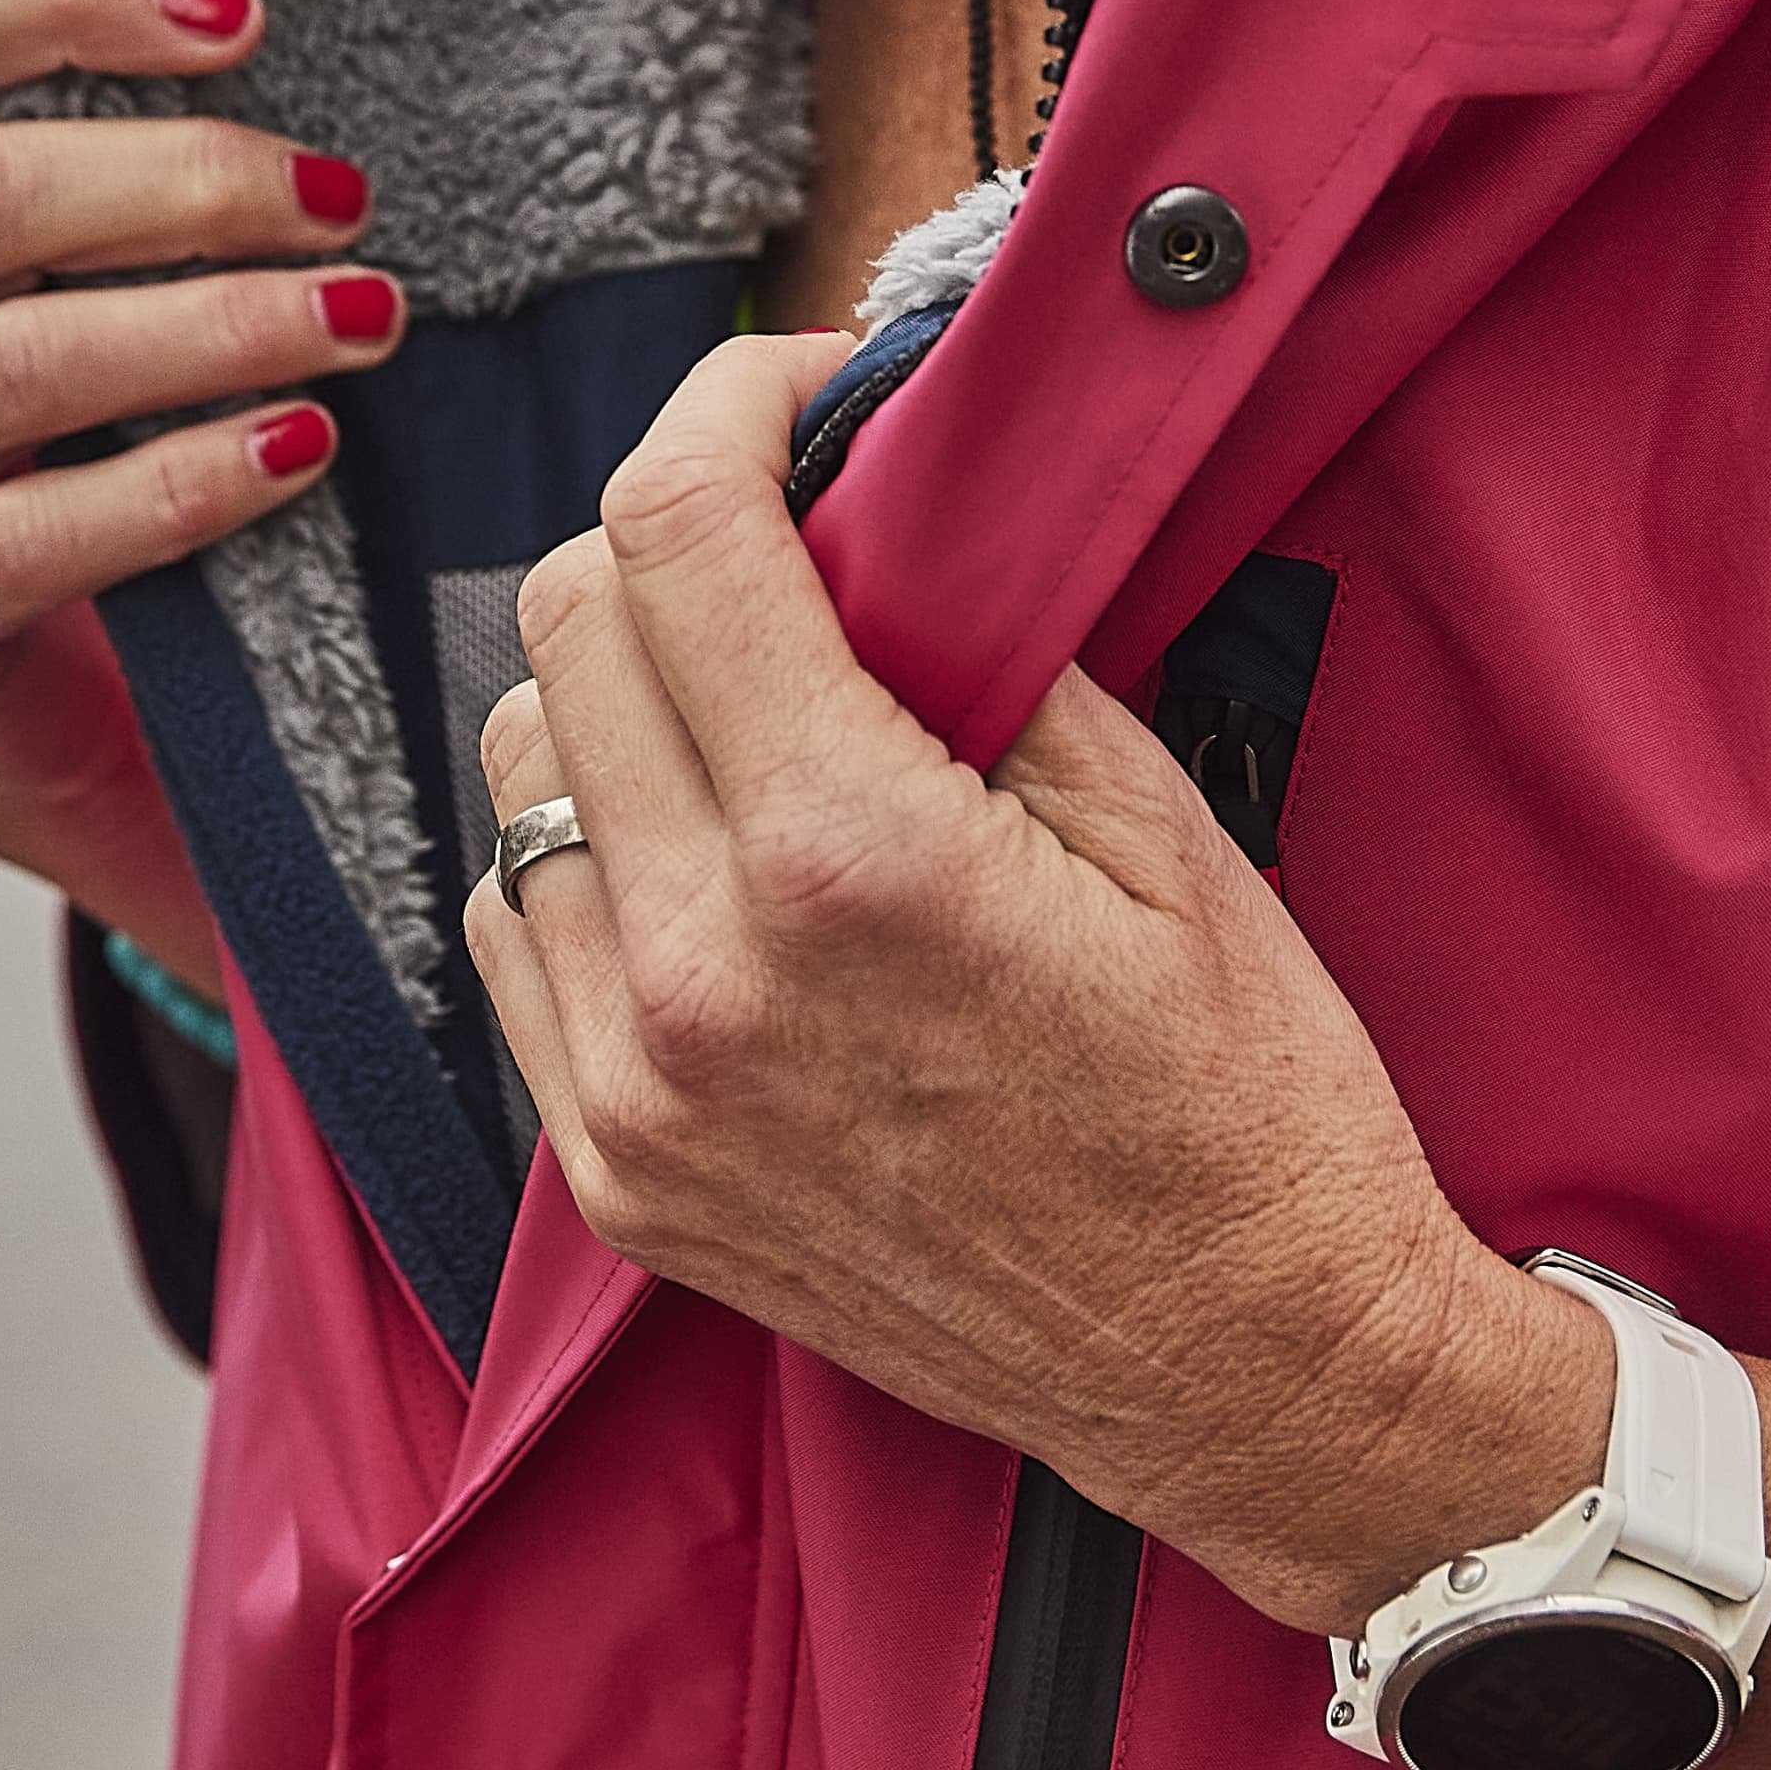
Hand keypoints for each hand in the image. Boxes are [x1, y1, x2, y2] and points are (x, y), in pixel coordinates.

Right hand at [0, 0, 401, 985]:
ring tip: (365, 317)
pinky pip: (33, 532)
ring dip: (218, 328)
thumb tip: (275, 57)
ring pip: (19, 364)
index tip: (244, 19)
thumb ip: (108, 182)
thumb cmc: (69, 450)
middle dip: (188, 187)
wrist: (29, 699)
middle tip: (346, 201)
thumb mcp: (64, 289)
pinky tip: (300, 449)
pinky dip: (184, 483)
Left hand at [463, 333, 1608, 1634]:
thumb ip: (992, 661)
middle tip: (793, 537)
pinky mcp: (622, 1182)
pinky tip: (710, 862)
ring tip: (759, 710)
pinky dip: (585, 856)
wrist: (1258, 1376)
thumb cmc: (1252, 1113)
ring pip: (515, 778)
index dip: (725, 408)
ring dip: (618, 698)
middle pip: (564, 630)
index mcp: (851, 858)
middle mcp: (699, 972)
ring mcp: (638, 1090)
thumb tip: (883, 523)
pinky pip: (513, 938)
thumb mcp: (1170, 839)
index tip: (793, 393)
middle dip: (675, 537)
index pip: (678, 536)